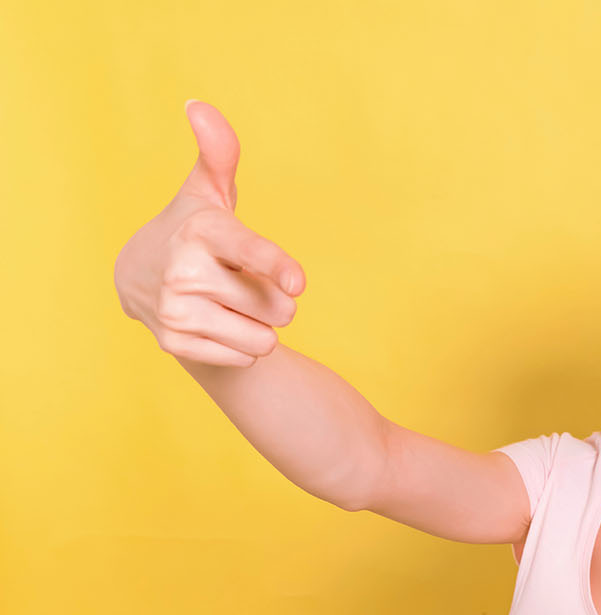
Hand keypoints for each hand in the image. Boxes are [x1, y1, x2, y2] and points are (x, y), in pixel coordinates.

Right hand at [113, 100, 305, 366]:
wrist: (139, 279)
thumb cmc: (193, 231)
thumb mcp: (206, 192)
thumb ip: (219, 153)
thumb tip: (199, 105)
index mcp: (202, 231)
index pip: (248, 252)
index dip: (275, 266)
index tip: (296, 282)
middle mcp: (184, 271)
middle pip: (278, 307)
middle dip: (274, 300)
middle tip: (243, 282)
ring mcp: (176, 310)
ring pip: (264, 338)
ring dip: (259, 325)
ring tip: (229, 302)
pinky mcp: (176, 344)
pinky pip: (245, 357)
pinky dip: (240, 345)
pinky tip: (215, 322)